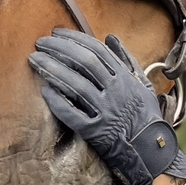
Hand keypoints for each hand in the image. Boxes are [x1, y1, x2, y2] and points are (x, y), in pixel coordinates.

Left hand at [30, 29, 185, 184]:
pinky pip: (72, 114)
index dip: (74, 39)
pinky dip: (57, 102)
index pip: (97, 51)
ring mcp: (105, 111)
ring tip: (35, 60)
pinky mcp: (95, 132)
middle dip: (59, 49)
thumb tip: (111, 37)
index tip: (56, 33)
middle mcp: (116, 92)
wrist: (151, 151)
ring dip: (53, 70)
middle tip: (39, 43)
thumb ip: (127, 59)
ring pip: (76, 85)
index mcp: (125, 78)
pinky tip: (44, 90)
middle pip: (84, 62)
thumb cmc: (145, 116)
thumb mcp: (143, 84)